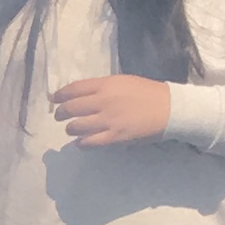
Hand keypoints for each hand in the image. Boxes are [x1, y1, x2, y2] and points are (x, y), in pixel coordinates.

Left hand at [51, 72, 172, 146]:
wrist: (170, 108)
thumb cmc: (147, 93)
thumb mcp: (122, 81)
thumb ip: (101, 87)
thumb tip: (81, 94)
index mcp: (105, 85)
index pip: (73, 89)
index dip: (60, 95)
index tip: (54, 99)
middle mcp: (103, 101)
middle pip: (71, 108)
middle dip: (61, 113)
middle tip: (60, 116)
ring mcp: (108, 120)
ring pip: (76, 126)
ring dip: (71, 129)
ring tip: (72, 129)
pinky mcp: (115, 137)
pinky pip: (89, 142)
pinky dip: (81, 143)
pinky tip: (81, 142)